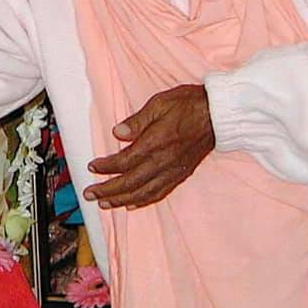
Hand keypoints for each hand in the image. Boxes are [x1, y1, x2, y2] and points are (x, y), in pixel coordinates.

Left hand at [83, 84, 214, 209]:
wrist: (218, 115)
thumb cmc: (188, 105)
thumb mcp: (159, 104)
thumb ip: (136, 121)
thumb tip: (117, 132)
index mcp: (155, 143)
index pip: (124, 161)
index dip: (106, 167)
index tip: (91, 167)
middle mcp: (163, 161)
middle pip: (130, 182)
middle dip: (107, 190)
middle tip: (89, 194)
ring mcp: (173, 170)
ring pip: (143, 192)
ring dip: (121, 199)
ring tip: (104, 204)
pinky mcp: (181, 174)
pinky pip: (159, 192)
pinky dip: (143, 200)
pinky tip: (131, 203)